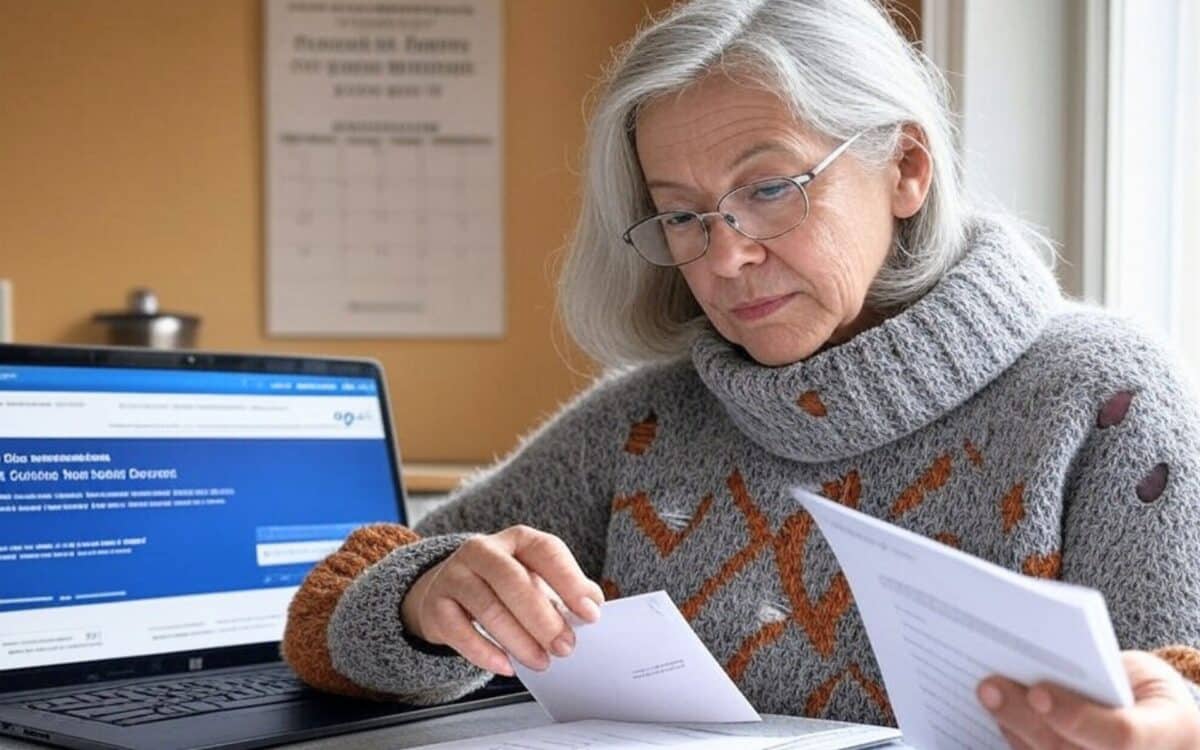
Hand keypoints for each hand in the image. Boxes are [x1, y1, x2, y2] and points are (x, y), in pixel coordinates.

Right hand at [400, 525, 603, 675]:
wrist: (448, 591)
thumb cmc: (503, 586)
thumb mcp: (535, 579)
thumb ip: (564, 590)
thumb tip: (592, 604)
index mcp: (517, 539)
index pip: (546, 551)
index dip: (569, 582)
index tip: (590, 613)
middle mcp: (483, 550)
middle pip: (513, 580)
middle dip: (542, 618)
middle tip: (564, 647)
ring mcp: (455, 575)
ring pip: (487, 608)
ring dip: (518, 640)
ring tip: (541, 662)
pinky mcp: (436, 604)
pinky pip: (459, 631)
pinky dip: (485, 652)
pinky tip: (506, 666)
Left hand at [978, 650, 1199, 748]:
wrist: (1160, 728)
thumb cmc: (1146, 693)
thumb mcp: (1140, 675)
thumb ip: (1102, 669)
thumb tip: (1042, 652)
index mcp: (1162, 733)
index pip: (1119, 735)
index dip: (1076, 716)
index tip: (1038, 691)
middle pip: (1066, 748)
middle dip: (1023, 716)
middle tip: (989, 685)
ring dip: (1009, 724)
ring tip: (986, 692)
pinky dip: (1011, 734)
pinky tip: (994, 708)